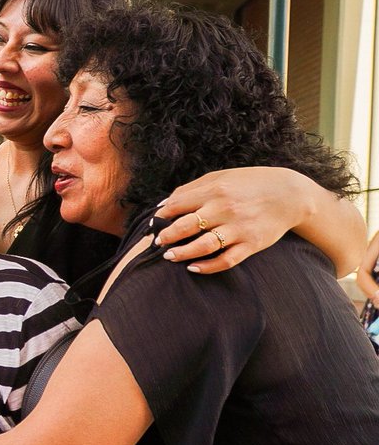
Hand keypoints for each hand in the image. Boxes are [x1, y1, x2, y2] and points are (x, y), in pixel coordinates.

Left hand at [154, 166, 309, 273]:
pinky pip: (226, 260)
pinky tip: (193, 268)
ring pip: (203, 246)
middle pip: (186, 226)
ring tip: (169, 256)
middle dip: (167, 236)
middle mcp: (225, 209)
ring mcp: (239, 228)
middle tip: (158, 242)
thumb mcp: (220, 177)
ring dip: (182, 253)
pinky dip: (207, 267)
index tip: (154, 223)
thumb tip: (164, 204)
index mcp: (215, 190)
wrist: (290, 194)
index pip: (177, 205)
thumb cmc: (249, 183)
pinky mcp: (252, 244)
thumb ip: (191, 189)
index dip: (162, 216)